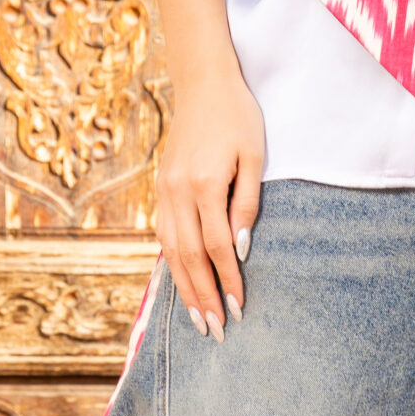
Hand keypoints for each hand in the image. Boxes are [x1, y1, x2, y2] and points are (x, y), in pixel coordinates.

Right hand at [156, 66, 264, 339]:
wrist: (203, 83)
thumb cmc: (238, 117)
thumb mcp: (253, 157)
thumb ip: (246, 204)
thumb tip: (240, 251)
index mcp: (202, 184)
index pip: (216, 247)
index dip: (228, 281)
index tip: (239, 309)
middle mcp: (176, 192)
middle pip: (189, 258)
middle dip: (203, 297)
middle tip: (215, 332)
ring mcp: (163, 191)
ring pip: (170, 251)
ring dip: (184, 289)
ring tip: (197, 320)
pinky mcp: (161, 188)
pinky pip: (164, 236)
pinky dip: (173, 264)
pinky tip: (183, 283)